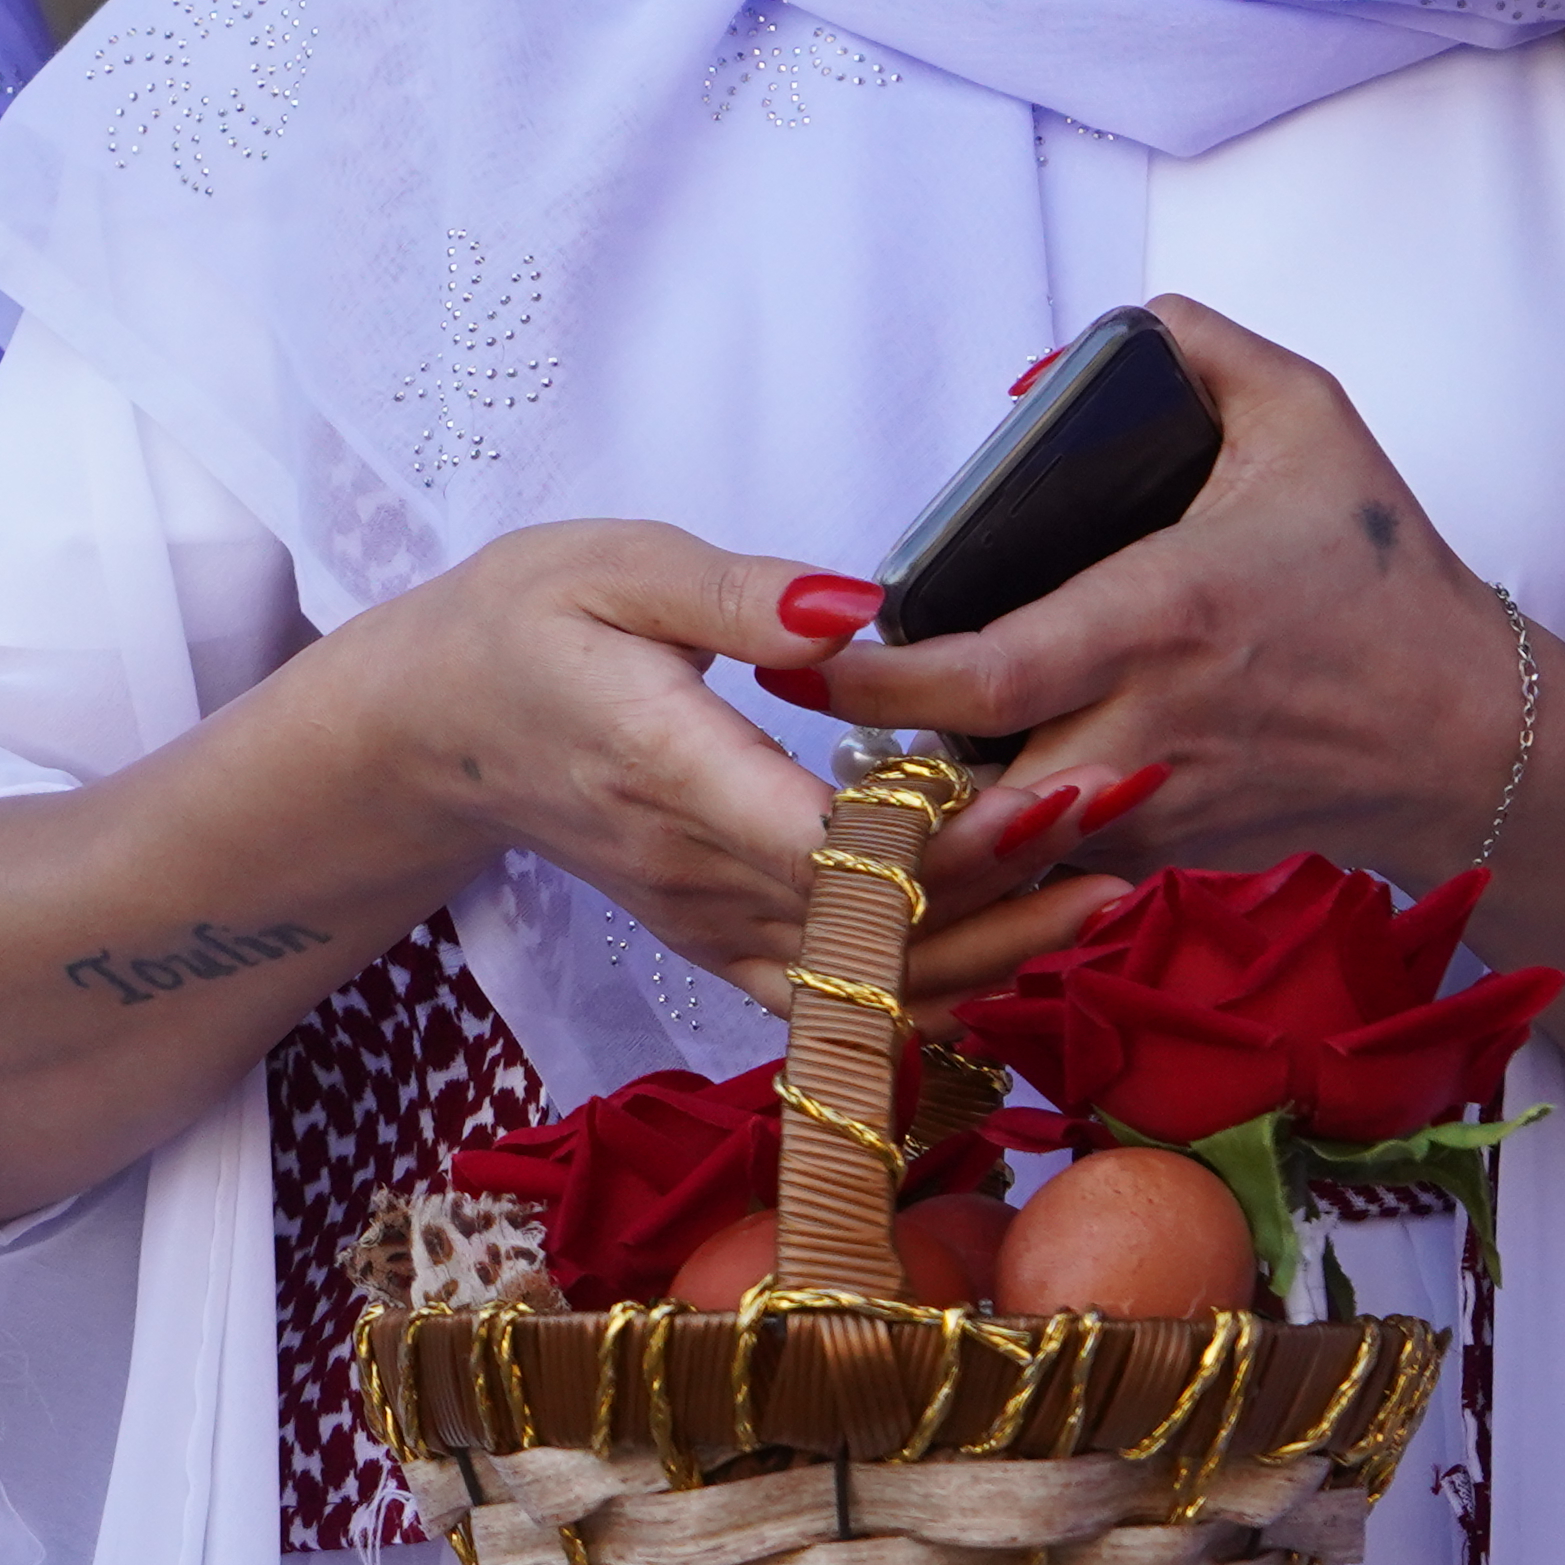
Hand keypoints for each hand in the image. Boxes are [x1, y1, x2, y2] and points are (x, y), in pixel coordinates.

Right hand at [334, 520, 1125, 1007]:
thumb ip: (737, 594)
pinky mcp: (719, 945)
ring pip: (868, 971)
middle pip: (870, 914)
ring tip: (1113, 882)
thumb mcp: (614, 567)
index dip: (943, 835)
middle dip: (1008, 875)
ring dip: (996, 939)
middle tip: (1124, 811)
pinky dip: (933, 985)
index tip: (1050, 789)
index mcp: (667, 768)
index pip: (822, 838)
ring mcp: (708, 923)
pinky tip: (1024, 949)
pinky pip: (836, 997)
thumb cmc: (528, 624)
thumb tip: (860, 611)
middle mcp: (694, 872)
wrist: (441, 728)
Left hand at [794, 299, 1517, 891]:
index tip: (798, 647)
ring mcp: (1158, 807)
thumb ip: (1189, 343)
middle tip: (807, 703)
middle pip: (966, 786)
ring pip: (998, 840)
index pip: (982, 675)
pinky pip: (1052, 861)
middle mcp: (1150, 726)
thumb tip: (1045, 370)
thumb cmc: (1386, 574)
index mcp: (1163, 616)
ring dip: (929, 808)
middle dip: (874, 764)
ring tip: (869, 747)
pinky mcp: (1170, 856)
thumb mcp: (1305, 415)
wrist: (1475, 735)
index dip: (874, 677)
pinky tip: (963, 788)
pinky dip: (998, 839)